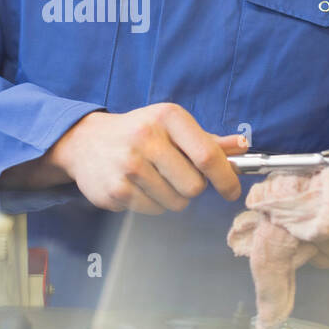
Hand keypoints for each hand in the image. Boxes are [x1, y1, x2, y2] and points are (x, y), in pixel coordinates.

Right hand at [46, 104, 246, 213]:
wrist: (85, 141)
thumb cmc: (137, 132)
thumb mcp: (170, 125)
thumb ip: (207, 139)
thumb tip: (243, 146)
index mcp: (166, 117)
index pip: (207, 155)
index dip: (226, 178)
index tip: (231, 190)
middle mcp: (146, 138)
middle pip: (194, 186)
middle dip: (193, 188)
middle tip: (178, 177)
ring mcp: (128, 166)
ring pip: (175, 203)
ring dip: (173, 198)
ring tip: (155, 180)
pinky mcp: (115, 190)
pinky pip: (153, 211)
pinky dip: (152, 204)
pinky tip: (139, 187)